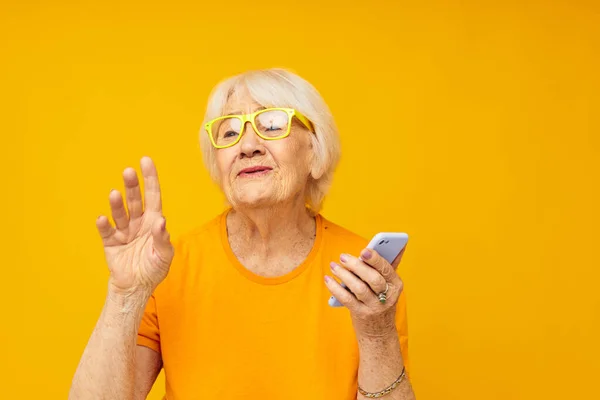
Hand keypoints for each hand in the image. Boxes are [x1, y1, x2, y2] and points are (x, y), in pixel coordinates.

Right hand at [96, 157, 173, 296]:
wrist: (136, 287)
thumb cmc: (153, 269)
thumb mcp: (164, 255)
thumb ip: (162, 238)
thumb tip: (161, 221)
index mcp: (153, 221)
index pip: (152, 196)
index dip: (150, 179)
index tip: (145, 161)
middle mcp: (138, 222)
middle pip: (135, 200)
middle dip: (132, 186)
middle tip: (128, 171)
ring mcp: (123, 231)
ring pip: (120, 213)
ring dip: (117, 203)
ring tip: (115, 194)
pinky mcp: (110, 242)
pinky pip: (106, 231)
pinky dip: (104, 224)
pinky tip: (102, 218)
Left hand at [324, 246, 406, 336]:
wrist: (379, 332)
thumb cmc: (381, 302)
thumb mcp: (389, 286)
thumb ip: (388, 267)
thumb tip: (398, 246)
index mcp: (396, 285)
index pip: (387, 269)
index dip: (375, 259)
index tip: (364, 250)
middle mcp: (387, 297)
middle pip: (373, 279)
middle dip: (357, 266)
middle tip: (343, 256)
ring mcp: (374, 307)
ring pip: (359, 288)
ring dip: (344, 275)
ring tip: (334, 265)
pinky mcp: (361, 314)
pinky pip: (346, 299)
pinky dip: (335, 288)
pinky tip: (328, 279)